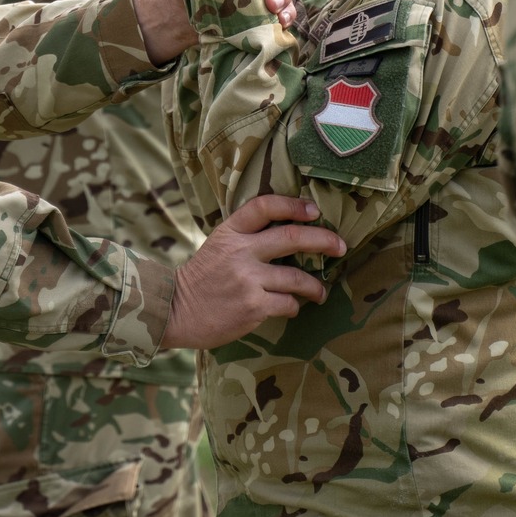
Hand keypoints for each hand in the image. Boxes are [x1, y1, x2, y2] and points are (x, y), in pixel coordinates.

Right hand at [161, 193, 344, 347]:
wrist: (175, 311)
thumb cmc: (201, 279)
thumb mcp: (217, 245)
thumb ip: (246, 237)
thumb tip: (288, 233)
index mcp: (230, 232)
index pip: (265, 206)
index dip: (294, 205)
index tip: (314, 211)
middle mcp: (241, 252)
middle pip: (293, 238)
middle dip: (324, 240)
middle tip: (340, 247)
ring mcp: (248, 280)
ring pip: (298, 278)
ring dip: (315, 286)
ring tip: (320, 292)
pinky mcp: (253, 307)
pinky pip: (288, 304)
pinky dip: (294, 306)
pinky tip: (291, 307)